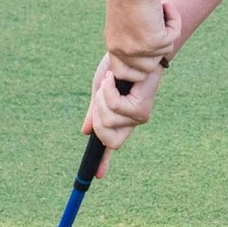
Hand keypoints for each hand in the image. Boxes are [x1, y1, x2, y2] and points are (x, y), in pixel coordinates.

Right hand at [81, 54, 166, 177]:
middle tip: (102, 93)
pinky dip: (109, 91)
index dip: (103, 161)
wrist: (132, 50)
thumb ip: (94, 112)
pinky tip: (115, 78)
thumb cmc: (118, 68)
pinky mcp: (142, 108)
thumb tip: (86, 133)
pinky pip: (115, 108)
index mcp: (120, 120)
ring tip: (112, 80)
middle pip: (106, 139)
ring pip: (108, 122)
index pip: (110, 145)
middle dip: (97, 116)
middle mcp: (131, 122)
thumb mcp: (100, 92)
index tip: (97, 176)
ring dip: (102, 98)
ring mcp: (138, 117)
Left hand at [104, 0, 180, 83]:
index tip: (147, 52)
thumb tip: (158, 49)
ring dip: (167, 32)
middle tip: (157, 25)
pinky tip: (166, 5)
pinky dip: (174, 20)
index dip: (137, 68)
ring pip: (164, 53)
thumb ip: (136, 36)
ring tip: (160, 10)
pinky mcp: (153, 42)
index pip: (122, 74)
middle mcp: (122, 50)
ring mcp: (137, 49)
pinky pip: (173, 37)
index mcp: (113, 44)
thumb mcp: (128, 18)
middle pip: (148, 68)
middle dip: (157, 48)